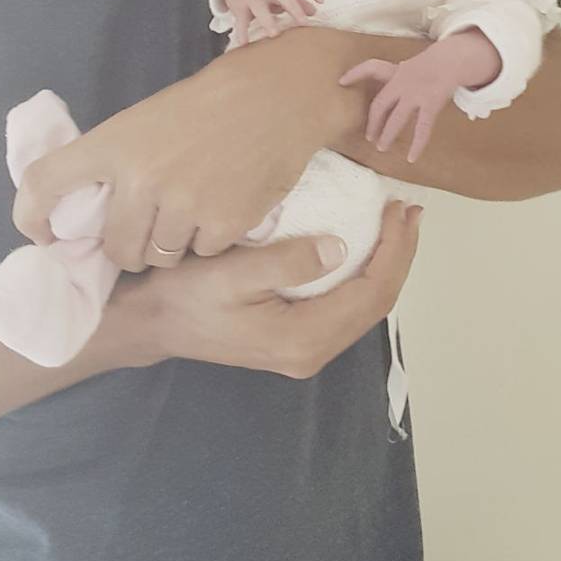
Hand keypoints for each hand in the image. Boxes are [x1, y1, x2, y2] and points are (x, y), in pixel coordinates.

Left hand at [12, 37, 338, 273]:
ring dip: (173, 244)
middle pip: (116, 248)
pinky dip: (211, 240)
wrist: (276, 96)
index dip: (31, 218)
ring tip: (196, 208)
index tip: (44, 235)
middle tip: (152, 228)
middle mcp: (141, 178)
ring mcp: (183, 205)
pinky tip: (225, 206)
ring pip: (160, 256)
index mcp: (113, 144)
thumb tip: (90, 216)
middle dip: (131, 247)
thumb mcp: (147, 120)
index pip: (43, 185)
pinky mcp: (223, 224)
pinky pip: (203, 254)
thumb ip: (116, 163)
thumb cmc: (208, 106)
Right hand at [101, 201, 422, 376]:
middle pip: (377, 303)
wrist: (152, 324)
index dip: (395, 250)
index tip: (400, 208)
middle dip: (399, 255)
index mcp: (303, 337)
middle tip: (408, 210)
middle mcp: (312, 352)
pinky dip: (363, 274)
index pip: (371, 293)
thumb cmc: (186, 294)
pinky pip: (346, 306)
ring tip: (395, 224)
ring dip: (385, 264)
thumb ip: (286, 261)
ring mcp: (306, 349)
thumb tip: (340, 247)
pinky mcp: (297, 339)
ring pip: (365, 306)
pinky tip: (363, 246)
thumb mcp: (231, 271)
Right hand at [223, 0, 323, 47]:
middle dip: (293, 7)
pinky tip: (244, 44)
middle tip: (303, 23)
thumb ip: (299, 2)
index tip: (321, 1)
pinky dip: (242, 32)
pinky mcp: (239, 8)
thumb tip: (314, 12)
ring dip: (268, 20)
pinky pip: (241, 21)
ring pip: (260, 8)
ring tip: (274, 34)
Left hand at [339, 51, 459, 163]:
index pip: (371, 68)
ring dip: (387, 134)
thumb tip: (386, 83)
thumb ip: (396, 77)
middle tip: (369, 136)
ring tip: (381, 147)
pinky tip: (412, 158)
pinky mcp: (430, 105)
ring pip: (396, 119)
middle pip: (380, 104)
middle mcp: (402, 83)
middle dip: (373, 122)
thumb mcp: (410, 67)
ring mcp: (416, 94)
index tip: (342, 82)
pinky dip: (417, 144)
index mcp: (396, 72)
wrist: (453, 61)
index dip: (355, 74)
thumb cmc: (431, 66)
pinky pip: (422, 129)